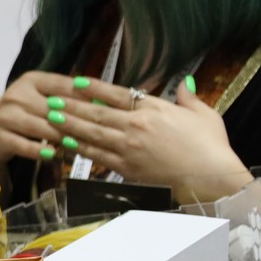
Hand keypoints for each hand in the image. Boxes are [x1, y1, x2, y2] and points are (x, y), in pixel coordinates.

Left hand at [0, 71, 250, 198]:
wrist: (212, 178)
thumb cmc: (211, 147)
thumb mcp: (204, 115)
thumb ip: (189, 98)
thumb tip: (186, 82)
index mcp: (154, 109)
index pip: (116, 94)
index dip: (94, 88)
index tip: (76, 82)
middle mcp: (136, 126)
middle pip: (96, 114)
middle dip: (70, 107)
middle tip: (49, 101)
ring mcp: (129, 148)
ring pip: (91, 135)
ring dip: (68, 127)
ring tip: (49, 120)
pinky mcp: (127, 169)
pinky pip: (97, 157)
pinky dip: (79, 150)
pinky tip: (64, 145)